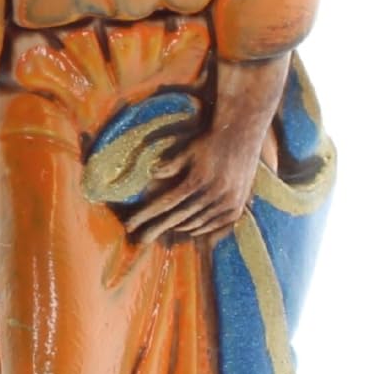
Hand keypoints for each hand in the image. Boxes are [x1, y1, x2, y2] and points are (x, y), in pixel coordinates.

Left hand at [123, 128, 258, 242]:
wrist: (243, 134)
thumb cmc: (210, 140)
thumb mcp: (188, 150)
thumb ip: (170, 165)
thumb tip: (151, 175)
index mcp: (198, 179)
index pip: (165, 203)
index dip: (146, 215)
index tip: (130, 225)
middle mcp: (214, 193)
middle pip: (178, 217)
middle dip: (156, 228)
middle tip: (140, 239)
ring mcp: (228, 201)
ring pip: (196, 223)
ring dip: (178, 227)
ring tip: (163, 229)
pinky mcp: (237, 206)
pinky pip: (215, 224)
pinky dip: (200, 228)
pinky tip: (189, 229)